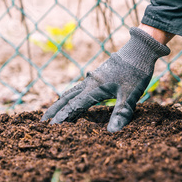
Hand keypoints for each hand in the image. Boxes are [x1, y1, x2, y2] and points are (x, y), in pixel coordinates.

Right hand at [41, 28, 169, 131]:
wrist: (140, 49)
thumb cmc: (136, 72)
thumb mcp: (131, 95)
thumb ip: (121, 113)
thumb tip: (112, 132)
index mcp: (95, 88)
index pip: (74, 105)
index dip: (63, 117)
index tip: (52, 128)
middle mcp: (90, 82)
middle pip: (67, 98)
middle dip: (55, 110)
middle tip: (42, 122)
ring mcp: (93, 78)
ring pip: (71, 92)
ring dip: (60, 102)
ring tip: (51, 112)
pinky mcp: (98, 76)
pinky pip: (79, 88)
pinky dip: (70, 96)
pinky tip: (72, 100)